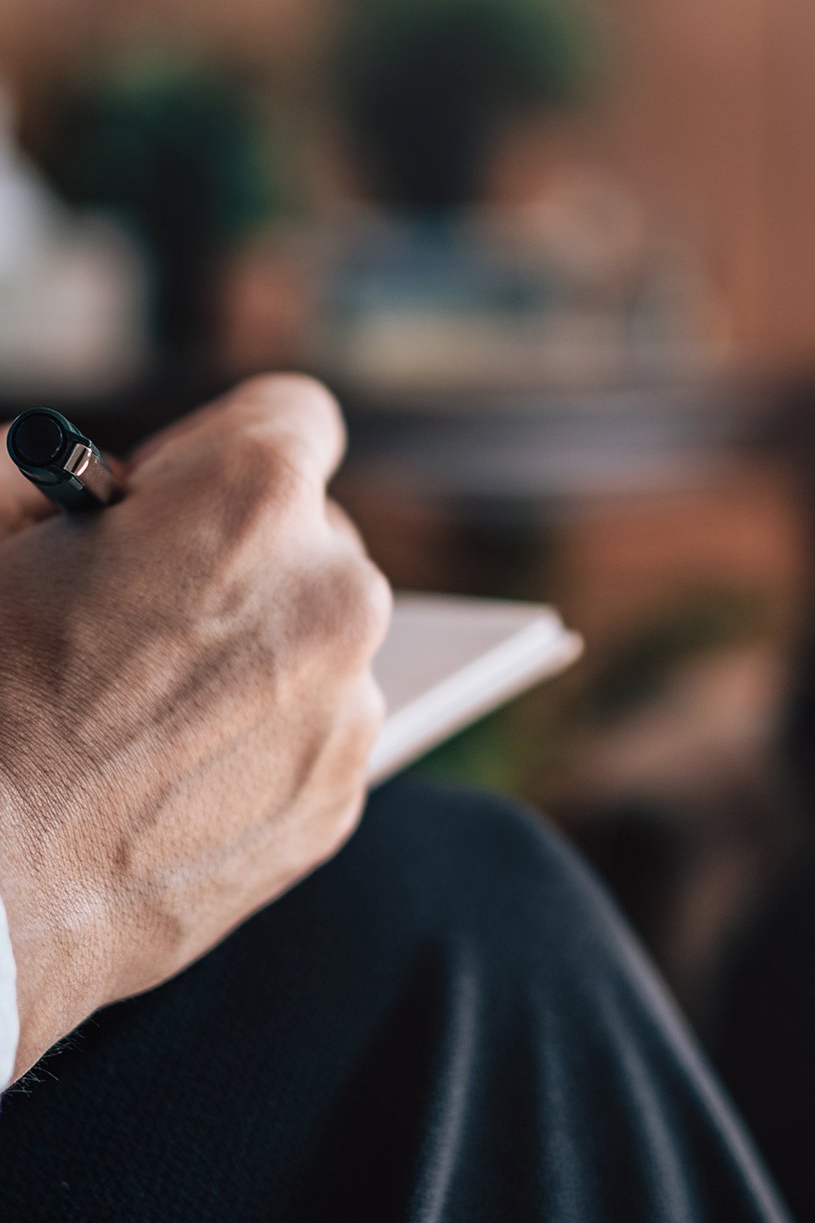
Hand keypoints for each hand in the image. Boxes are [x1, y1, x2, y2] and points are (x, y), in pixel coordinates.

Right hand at [0, 375, 390, 1078]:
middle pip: (315, 537)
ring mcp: (347, 710)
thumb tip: (109, 489)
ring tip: (136, 711)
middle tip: (140, 607)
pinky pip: (311, 736)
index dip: (211, 451)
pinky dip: (255, 743)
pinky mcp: (336, 805)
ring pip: (318, 645)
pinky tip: (157, 776)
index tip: (163, 496)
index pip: (293, 416)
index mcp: (255, 500)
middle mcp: (334, 596)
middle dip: (239, 559)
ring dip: (253, 656)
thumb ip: (59, 475)